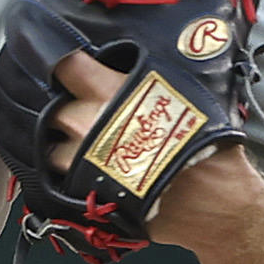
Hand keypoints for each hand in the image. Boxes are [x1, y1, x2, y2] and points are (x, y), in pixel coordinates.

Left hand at [45, 47, 263, 255]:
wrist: (212, 200)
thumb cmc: (204, 145)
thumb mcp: (181, 93)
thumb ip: (144, 80)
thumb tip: (129, 71)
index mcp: (110, 93)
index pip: (65, 65)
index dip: (58, 63)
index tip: (58, 64)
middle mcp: (88, 125)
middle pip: (52, 110)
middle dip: (62, 110)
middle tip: (81, 113)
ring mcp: (82, 162)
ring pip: (51, 150)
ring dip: (62, 148)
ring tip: (85, 149)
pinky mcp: (84, 193)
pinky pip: (63, 180)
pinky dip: (70, 176)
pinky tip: (90, 174)